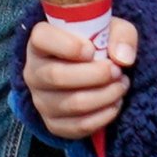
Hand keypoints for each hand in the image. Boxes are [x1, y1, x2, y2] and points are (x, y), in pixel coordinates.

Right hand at [24, 12, 139, 142]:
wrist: (92, 73)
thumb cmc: (97, 46)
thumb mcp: (111, 30)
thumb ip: (121, 35)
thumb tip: (123, 58)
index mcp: (39, 42)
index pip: (41, 38)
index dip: (66, 45)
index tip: (91, 49)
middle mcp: (34, 72)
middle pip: (57, 76)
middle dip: (95, 75)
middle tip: (117, 71)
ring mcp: (41, 101)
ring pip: (72, 103)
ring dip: (104, 96)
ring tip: (121, 86)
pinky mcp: (54, 124)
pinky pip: (78, 126)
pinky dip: (103, 116)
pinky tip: (115, 104)